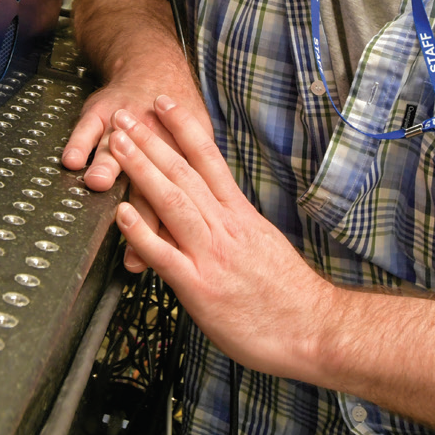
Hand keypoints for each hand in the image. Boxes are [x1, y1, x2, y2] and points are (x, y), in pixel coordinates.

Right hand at [62, 82, 211, 271]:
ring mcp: (128, 125)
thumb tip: (190, 242)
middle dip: (136, 199)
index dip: (162, 228)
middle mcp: (155, 141)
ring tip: (99, 182)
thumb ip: (190, 190)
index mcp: (181, 158)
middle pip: (146, 177)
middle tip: (125, 223)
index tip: (147, 256)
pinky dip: (80, 141)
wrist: (156, 70)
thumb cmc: (178, 121)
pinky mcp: (104, 110)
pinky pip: (89, 126)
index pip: (174, 198)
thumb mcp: (199, 148)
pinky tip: (72, 158)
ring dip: (109, 163)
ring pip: (118, 147)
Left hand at [109, 97, 336, 381]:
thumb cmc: (290, 294)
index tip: (163, 103)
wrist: (317, 330)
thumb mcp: (262, 244)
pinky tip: (121, 214)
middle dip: (151, 140)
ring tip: (117, 145)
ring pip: (172, 202)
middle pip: (183, 172)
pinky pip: (165, 256)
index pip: (208, 159)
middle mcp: (225, 227)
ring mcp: (211, 255)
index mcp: (239, 214)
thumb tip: (212, 206)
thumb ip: (233, 223)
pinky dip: (141, 233)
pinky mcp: (200, 288)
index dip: (183, 127)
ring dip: (141, 169)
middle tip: (125, 114)